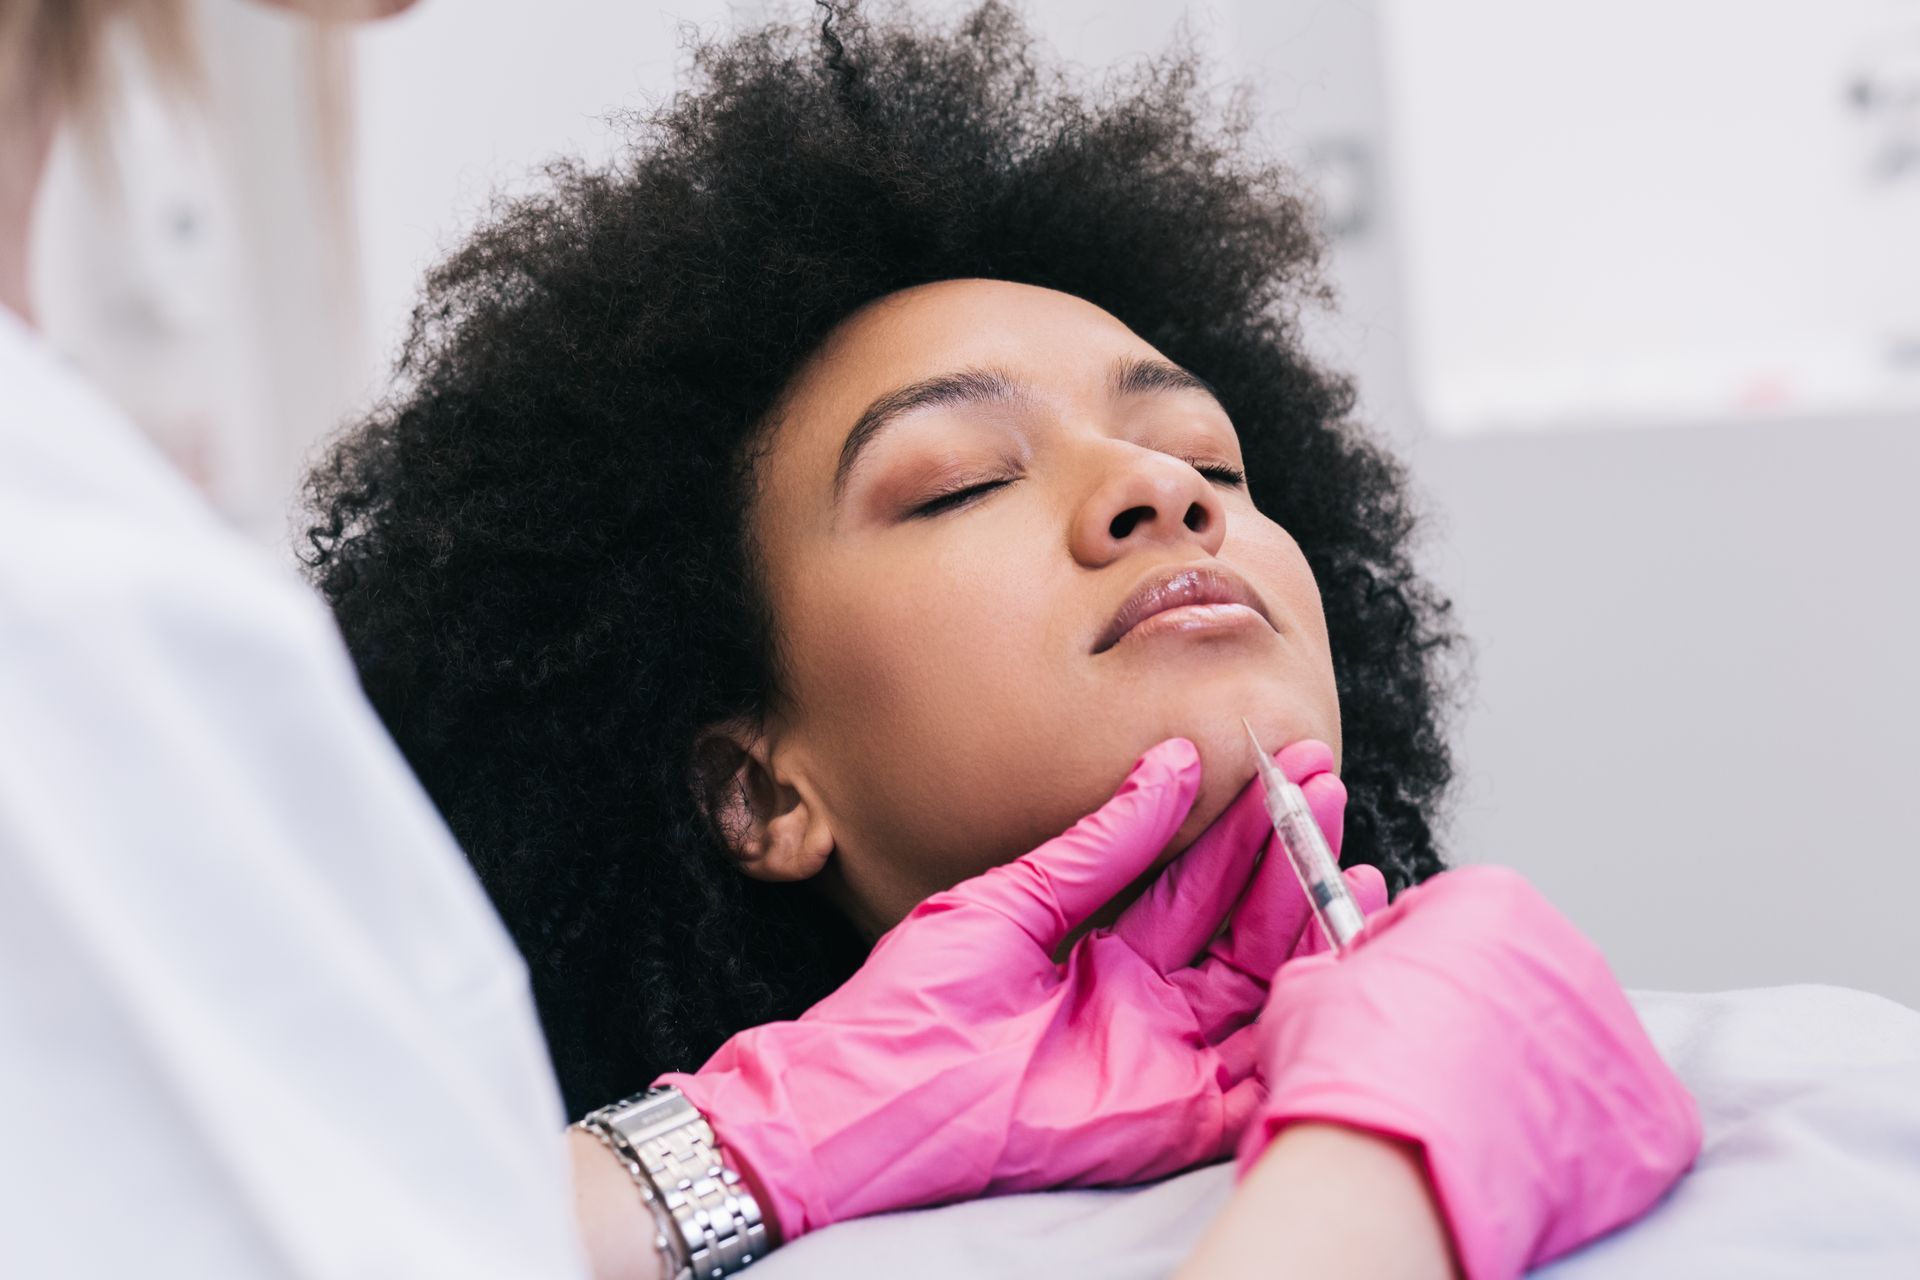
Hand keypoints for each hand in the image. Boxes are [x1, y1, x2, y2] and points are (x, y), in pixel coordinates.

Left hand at [661, 737, 1384, 1240]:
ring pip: (1259, 985)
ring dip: (1307, 924)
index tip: (1286, 768)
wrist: (869, 1096)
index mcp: (1102, 946)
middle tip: (1329, 789)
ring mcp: (1163, 1057)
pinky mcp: (1171, 1116)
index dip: (1244, 826)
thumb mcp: (1013, 897)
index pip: (1195, 879)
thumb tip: (1168, 763)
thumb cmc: (912, 1002)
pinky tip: (1337, 961)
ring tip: (1352, 858)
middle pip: (1240, 924)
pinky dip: (1301, 1026)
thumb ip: (1101, 843)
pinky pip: (1256, 1074)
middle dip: (1289, 856)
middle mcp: (1144, 998)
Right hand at [1241, 865, 1701, 1279]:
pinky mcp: (1656, 1114)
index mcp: (1494, 900)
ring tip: (1465, 1113)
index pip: (1453, 914)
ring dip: (1522, 1070)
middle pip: (1519, 974)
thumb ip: (1345, 965)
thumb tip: (1349, 980)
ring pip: (1565, 1045)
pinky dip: (1570, 1133)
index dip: (1408, 959)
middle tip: (1424, 1062)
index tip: (1389, 999)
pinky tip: (1515, 1148)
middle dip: (1475, 1012)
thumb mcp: (1311, 985)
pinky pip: (1612, 1116)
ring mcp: (1621, 1034)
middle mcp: (1573, 952)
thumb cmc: (1351, 1073)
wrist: (1391, 1169)